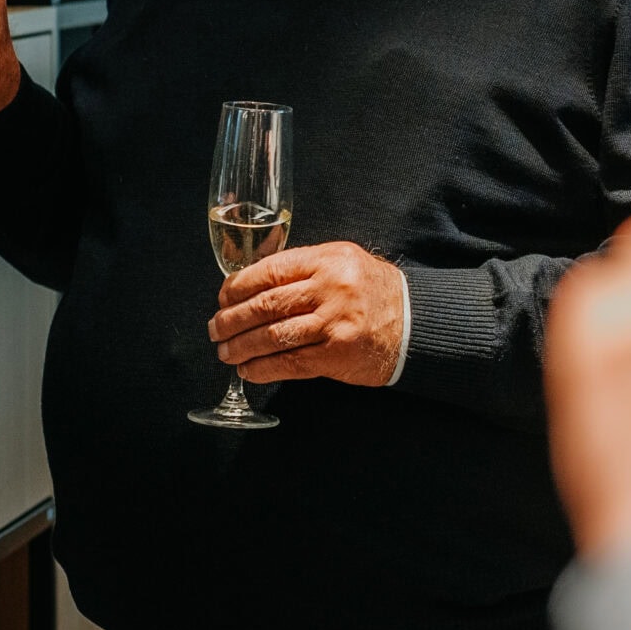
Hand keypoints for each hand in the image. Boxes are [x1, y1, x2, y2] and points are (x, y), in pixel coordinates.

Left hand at [208, 241, 406, 386]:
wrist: (415, 323)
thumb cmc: (373, 292)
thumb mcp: (343, 263)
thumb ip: (304, 268)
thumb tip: (251, 283)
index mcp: (328, 259)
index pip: (270, 271)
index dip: (238, 287)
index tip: (222, 298)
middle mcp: (331, 288)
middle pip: (267, 304)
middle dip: (233, 319)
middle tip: (215, 329)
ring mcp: (335, 322)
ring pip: (274, 335)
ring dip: (242, 346)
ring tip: (226, 352)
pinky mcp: (338, 354)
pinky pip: (291, 362)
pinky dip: (264, 368)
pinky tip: (249, 370)